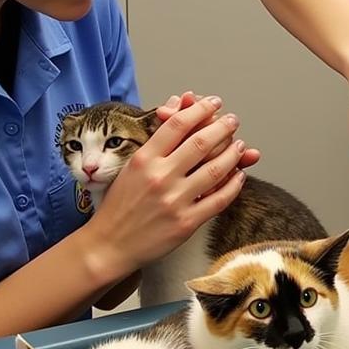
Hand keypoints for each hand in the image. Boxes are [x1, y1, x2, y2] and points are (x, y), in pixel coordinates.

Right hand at [84, 96, 252, 279]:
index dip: (200, 109)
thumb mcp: (131, 165)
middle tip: (233, 120)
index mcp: (144, 159)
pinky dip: (234, 185)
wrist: (108, 246)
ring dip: (233, 154)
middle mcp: (160, 177)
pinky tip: (239, 175)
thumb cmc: (120, 204)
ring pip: (215, 169)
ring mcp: (174, 200)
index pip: (177, 124)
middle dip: (223, 127)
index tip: (214, 103)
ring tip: (240, 145)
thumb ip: (157, 138)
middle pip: (201, 142)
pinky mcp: (186, 223)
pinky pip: (219, 199)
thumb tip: (178, 104)